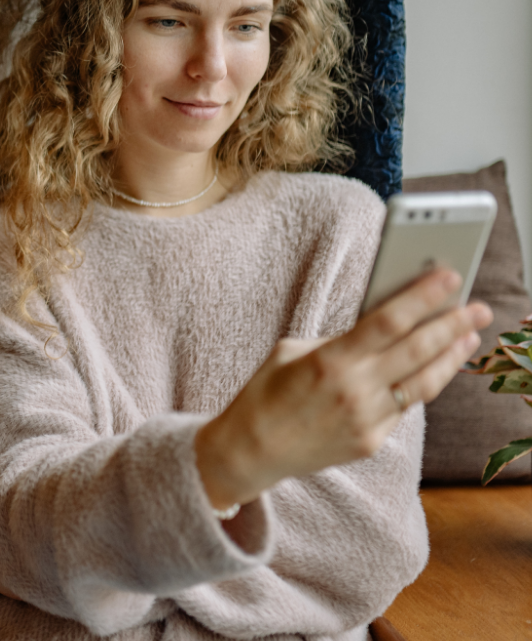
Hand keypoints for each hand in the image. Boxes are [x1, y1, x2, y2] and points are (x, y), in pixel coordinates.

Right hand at [195, 268, 492, 508]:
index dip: (423, 297)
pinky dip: (419, 385)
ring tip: (469, 337)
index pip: (389, 321)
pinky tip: (431, 369)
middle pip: (418, 351)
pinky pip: (404, 408)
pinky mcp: (370, 442)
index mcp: (331, 361)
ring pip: (424, 384)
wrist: (251, 450)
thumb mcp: (292, 351)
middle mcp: (354, 392)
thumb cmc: (265, 393)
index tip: (449, 276)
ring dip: (450, 358)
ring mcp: (366, 421)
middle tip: (477, 307)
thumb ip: (338, 340)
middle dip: (453, 324)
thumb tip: (378, 327)